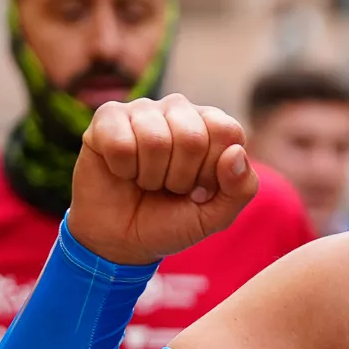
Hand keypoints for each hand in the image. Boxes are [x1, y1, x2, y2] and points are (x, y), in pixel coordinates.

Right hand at [69, 95, 262, 265]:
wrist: (122, 238)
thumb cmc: (171, 221)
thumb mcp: (215, 216)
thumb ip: (241, 189)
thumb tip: (235, 152)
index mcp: (212, 126)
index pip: (226, 131)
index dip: (212, 171)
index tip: (200, 188)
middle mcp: (179, 110)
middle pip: (192, 137)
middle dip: (180, 178)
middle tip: (169, 187)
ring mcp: (143, 110)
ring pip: (154, 139)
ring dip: (150, 176)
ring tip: (146, 181)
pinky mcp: (107, 117)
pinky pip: (120, 142)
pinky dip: (123, 169)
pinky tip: (122, 171)